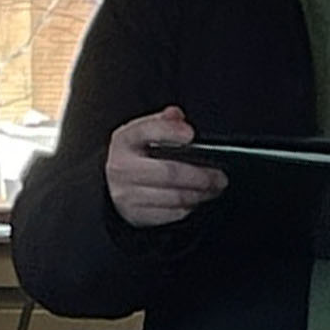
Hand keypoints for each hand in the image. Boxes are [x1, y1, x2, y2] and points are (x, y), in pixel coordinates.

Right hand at [105, 106, 227, 227]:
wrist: (109, 185)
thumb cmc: (134, 156)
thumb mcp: (142, 134)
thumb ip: (162, 122)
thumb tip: (176, 115)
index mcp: (125, 140)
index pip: (146, 132)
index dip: (169, 132)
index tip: (191, 134)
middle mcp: (122, 167)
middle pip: (169, 172)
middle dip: (200, 176)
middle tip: (220, 177)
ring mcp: (127, 194)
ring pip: (174, 197)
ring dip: (200, 194)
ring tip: (214, 188)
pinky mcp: (136, 214)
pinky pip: (171, 214)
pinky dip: (189, 207)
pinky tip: (197, 200)